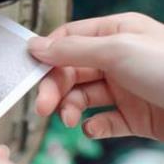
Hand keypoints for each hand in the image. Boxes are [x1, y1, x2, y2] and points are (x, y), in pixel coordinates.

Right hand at [28, 12, 163, 139]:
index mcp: (115, 34)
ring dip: (70, 109)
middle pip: (71, 72)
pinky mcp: (132, 116)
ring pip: (82, 97)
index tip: (32, 71)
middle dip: (55, 89)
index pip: (69, 41)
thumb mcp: (117, 50)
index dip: (49, 55)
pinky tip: (94, 128)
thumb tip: (36, 46)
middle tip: (45, 106)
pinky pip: (103, 121)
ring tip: (70, 120)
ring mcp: (124, 89)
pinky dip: (94, 126)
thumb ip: (72, 50)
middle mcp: (117, 60)